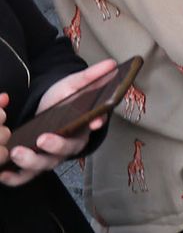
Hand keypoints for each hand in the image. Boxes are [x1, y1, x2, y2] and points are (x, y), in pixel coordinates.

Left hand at [0, 59, 114, 186]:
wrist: (44, 106)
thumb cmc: (63, 97)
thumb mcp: (75, 83)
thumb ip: (91, 76)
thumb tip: (112, 64)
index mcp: (83, 127)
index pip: (92, 126)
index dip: (95, 124)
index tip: (94, 121)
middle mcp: (68, 145)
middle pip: (66, 151)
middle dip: (55, 146)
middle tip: (43, 138)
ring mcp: (51, 156)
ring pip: (44, 165)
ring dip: (31, 161)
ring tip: (18, 152)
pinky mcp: (33, 163)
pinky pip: (26, 176)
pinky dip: (15, 178)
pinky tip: (4, 174)